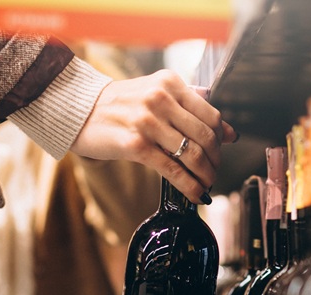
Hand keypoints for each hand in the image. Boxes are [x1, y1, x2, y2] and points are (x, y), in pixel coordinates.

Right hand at [69, 69, 237, 202]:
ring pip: (192, 155)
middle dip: (215, 160)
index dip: (221, 139)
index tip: (220, 152)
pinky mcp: (135, 145)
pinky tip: (195, 194)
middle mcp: (161, 98)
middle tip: (214, 172)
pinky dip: (189, 186)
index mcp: (170, 83)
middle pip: (206, 137)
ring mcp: (148, 121)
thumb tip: (230, 133)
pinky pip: (172, 170)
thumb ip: (192, 107)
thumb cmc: (120, 104)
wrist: (79, 110)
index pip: (211, 115)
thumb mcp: (157, 94)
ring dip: (205, 176)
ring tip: (206, 184)